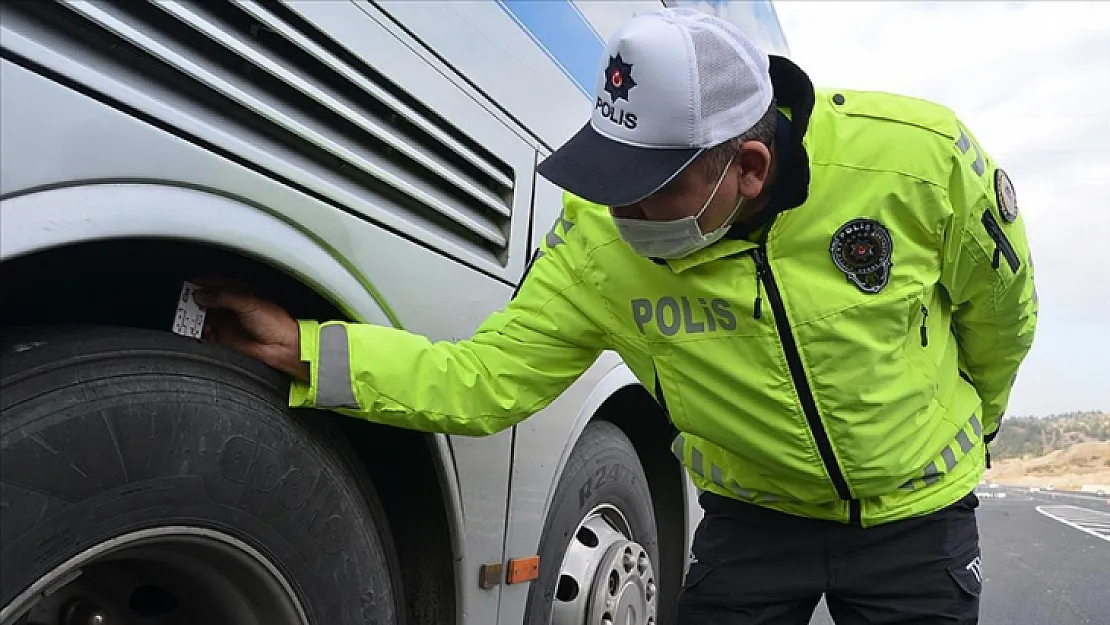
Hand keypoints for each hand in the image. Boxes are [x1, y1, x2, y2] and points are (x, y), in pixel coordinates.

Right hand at [191, 277, 309, 380]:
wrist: (283, 348)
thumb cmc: (275, 322)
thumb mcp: (248, 303)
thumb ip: (223, 297)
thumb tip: (200, 294)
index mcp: (240, 293)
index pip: (216, 283)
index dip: (203, 282)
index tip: (190, 283)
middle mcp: (232, 307)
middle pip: (207, 300)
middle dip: (195, 300)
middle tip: (185, 301)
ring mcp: (227, 323)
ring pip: (203, 317)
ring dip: (195, 317)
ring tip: (192, 317)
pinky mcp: (224, 339)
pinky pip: (205, 335)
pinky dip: (200, 332)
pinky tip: (202, 331)